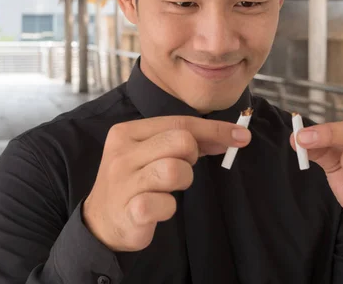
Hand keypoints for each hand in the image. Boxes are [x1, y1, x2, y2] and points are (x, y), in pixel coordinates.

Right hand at [83, 116, 250, 251]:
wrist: (101, 221)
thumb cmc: (133, 181)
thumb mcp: (150, 153)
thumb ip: (181, 141)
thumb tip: (231, 135)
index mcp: (126, 132)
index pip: (178, 122)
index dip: (214, 129)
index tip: (240, 137)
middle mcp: (121, 153)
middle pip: (180, 141)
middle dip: (192, 156)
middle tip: (182, 168)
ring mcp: (123, 182)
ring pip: (176, 170)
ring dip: (182, 182)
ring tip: (166, 189)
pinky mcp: (130, 211)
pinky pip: (166, 204)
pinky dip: (168, 208)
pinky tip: (157, 209)